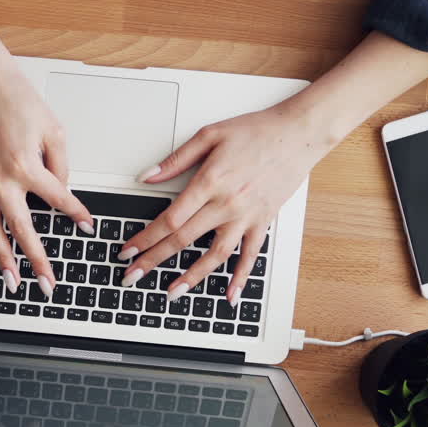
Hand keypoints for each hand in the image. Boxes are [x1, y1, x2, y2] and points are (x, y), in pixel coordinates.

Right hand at [0, 62, 94, 294]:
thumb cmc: (18, 101)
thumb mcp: (53, 130)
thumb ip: (60, 166)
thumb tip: (60, 192)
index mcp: (27, 166)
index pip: (58, 200)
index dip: (76, 215)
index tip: (88, 227)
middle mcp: (1, 179)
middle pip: (22, 229)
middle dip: (36, 260)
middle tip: (47, 284)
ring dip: (3, 259)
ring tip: (12, 281)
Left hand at [118, 105, 334, 304]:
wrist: (298, 133)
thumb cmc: (256, 131)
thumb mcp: (209, 135)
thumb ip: (176, 160)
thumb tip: (146, 176)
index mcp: (209, 182)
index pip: (169, 219)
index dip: (145, 238)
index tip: (128, 251)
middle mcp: (227, 204)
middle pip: (183, 240)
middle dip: (153, 261)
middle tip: (132, 276)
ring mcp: (246, 216)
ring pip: (215, 255)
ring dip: (191, 277)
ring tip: (172, 293)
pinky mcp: (263, 221)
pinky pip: (251, 255)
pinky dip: (240, 277)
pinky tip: (230, 295)